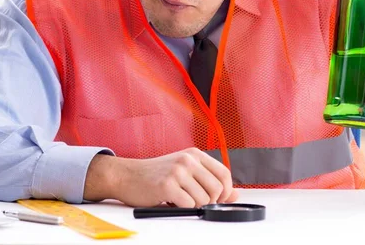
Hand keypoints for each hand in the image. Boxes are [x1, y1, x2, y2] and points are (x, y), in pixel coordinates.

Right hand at [84, 148, 238, 206]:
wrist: (128, 175)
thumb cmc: (156, 175)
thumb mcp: (185, 172)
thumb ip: (209, 180)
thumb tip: (236, 193)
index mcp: (195, 154)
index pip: (224, 173)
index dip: (226, 191)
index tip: (219, 200)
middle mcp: (188, 159)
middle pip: (218, 188)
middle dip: (211, 202)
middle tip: (197, 203)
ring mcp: (178, 171)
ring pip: (204, 199)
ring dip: (195, 206)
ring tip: (181, 201)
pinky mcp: (167, 185)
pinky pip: (189, 205)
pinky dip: (184, 209)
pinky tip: (173, 203)